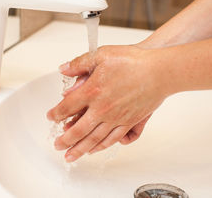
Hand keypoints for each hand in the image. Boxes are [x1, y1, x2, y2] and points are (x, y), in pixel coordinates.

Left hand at [47, 45, 167, 161]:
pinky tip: (94, 150)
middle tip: (57, 145)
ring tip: (70, 156)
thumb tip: (64, 69)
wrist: (160, 72)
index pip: (67, 107)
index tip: (51, 117)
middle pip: (78, 129)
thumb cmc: (134, 61)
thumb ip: (80, 63)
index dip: (56, 113)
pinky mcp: (129, 122)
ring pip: (93, 139)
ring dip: (79, 149)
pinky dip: (100, 147)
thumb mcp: (102, 54)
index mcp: (93, 91)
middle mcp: (102, 108)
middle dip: (64, 139)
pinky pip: (111, 139)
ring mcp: (116, 118)